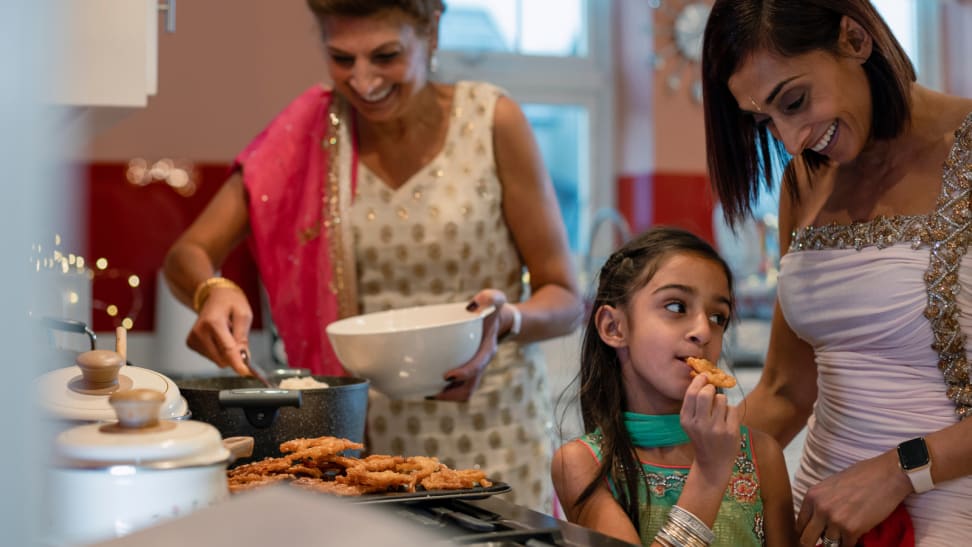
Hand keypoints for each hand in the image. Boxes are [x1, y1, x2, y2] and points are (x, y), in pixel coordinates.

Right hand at [186, 285, 252, 375]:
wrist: (213, 296)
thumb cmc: (229, 302)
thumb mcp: (244, 314)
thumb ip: (243, 338)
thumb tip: (244, 358)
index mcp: (213, 322)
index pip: (227, 349)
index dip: (237, 363)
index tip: (245, 372)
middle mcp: (199, 332)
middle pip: (222, 358)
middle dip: (234, 354)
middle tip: (236, 336)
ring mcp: (193, 339)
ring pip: (218, 360)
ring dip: (226, 351)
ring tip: (226, 333)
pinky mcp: (191, 344)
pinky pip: (212, 357)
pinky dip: (219, 350)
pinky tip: (218, 336)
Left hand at [435, 290, 507, 401]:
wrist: (499, 320)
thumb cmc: (493, 309)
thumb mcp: (495, 299)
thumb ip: (490, 297)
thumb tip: (473, 304)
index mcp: (488, 350)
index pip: (477, 367)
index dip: (464, 374)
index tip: (447, 376)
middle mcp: (481, 364)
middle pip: (468, 388)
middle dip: (450, 395)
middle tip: (429, 393)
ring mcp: (474, 369)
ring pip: (462, 392)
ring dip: (445, 396)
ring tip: (425, 392)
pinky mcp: (466, 370)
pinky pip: (457, 387)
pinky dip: (444, 390)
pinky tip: (428, 385)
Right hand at [681, 374, 741, 480]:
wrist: (713, 462)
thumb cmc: (702, 438)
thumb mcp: (691, 423)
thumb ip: (694, 404)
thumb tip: (704, 378)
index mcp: (686, 420)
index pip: (691, 394)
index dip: (699, 381)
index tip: (704, 376)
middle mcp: (699, 424)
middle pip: (706, 394)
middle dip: (711, 388)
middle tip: (712, 391)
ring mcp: (716, 429)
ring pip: (722, 399)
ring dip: (722, 401)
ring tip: (720, 412)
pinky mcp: (730, 432)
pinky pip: (732, 409)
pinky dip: (730, 411)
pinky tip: (727, 421)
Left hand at [796, 451, 910, 545]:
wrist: (887, 475)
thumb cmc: (862, 476)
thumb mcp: (831, 485)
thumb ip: (820, 502)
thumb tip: (817, 520)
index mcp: (812, 496)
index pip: (799, 524)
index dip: (807, 532)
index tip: (815, 535)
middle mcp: (820, 509)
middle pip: (806, 539)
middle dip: (815, 542)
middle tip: (827, 540)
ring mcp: (835, 520)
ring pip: (827, 545)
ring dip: (836, 542)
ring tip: (845, 534)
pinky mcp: (852, 530)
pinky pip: (846, 546)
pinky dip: (850, 543)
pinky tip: (856, 536)